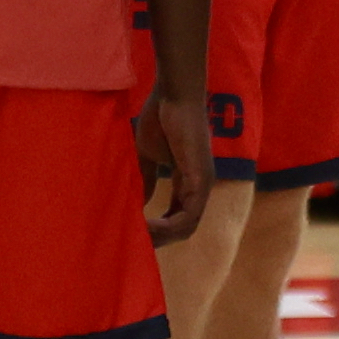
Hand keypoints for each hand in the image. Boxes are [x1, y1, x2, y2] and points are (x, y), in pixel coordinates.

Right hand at [137, 86, 217, 243]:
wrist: (173, 95)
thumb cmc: (161, 118)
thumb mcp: (148, 157)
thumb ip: (146, 180)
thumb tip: (140, 205)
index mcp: (188, 182)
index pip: (177, 217)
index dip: (158, 231)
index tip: (136, 236)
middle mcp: (199, 187)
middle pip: (183, 228)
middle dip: (159, 240)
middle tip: (135, 244)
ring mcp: (203, 184)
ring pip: (187, 226)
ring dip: (162, 237)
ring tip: (138, 238)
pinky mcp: (201, 179)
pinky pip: (188, 214)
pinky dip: (168, 226)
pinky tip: (148, 228)